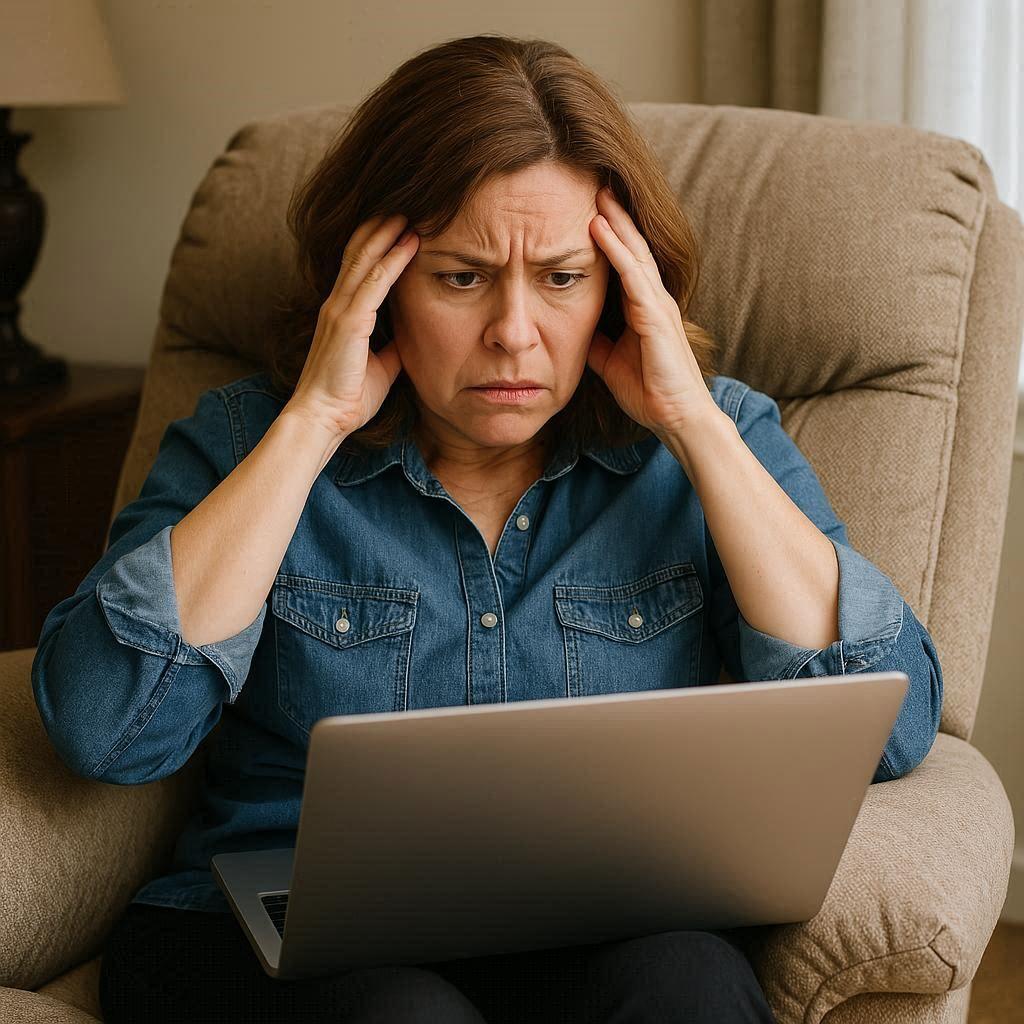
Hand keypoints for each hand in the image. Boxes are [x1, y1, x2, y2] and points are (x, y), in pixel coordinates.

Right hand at [284, 212, 418, 438]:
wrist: (322, 418)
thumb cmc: (347, 397)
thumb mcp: (381, 365)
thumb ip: (392, 346)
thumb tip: (412, 336)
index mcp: (342, 313)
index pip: (357, 266)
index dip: (375, 242)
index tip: (399, 223)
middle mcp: (337, 304)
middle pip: (358, 251)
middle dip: (381, 225)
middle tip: (405, 203)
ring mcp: (340, 310)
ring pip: (365, 258)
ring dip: (388, 232)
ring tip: (410, 210)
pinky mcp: (348, 322)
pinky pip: (373, 282)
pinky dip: (393, 259)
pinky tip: (409, 242)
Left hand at [586, 186, 718, 436]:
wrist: (675, 418)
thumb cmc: (649, 391)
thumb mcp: (610, 361)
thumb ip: (596, 342)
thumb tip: (575, 330)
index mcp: (645, 308)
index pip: (627, 262)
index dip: (611, 235)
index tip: (591, 210)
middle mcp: (654, 300)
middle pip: (633, 247)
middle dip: (615, 216)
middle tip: (595, 185)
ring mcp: (658, 306)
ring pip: (634, 253)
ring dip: (615, 222)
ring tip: (597, 194)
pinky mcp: (657, 318)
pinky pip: (634, 276)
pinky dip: (616, 250)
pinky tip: (600, 229)